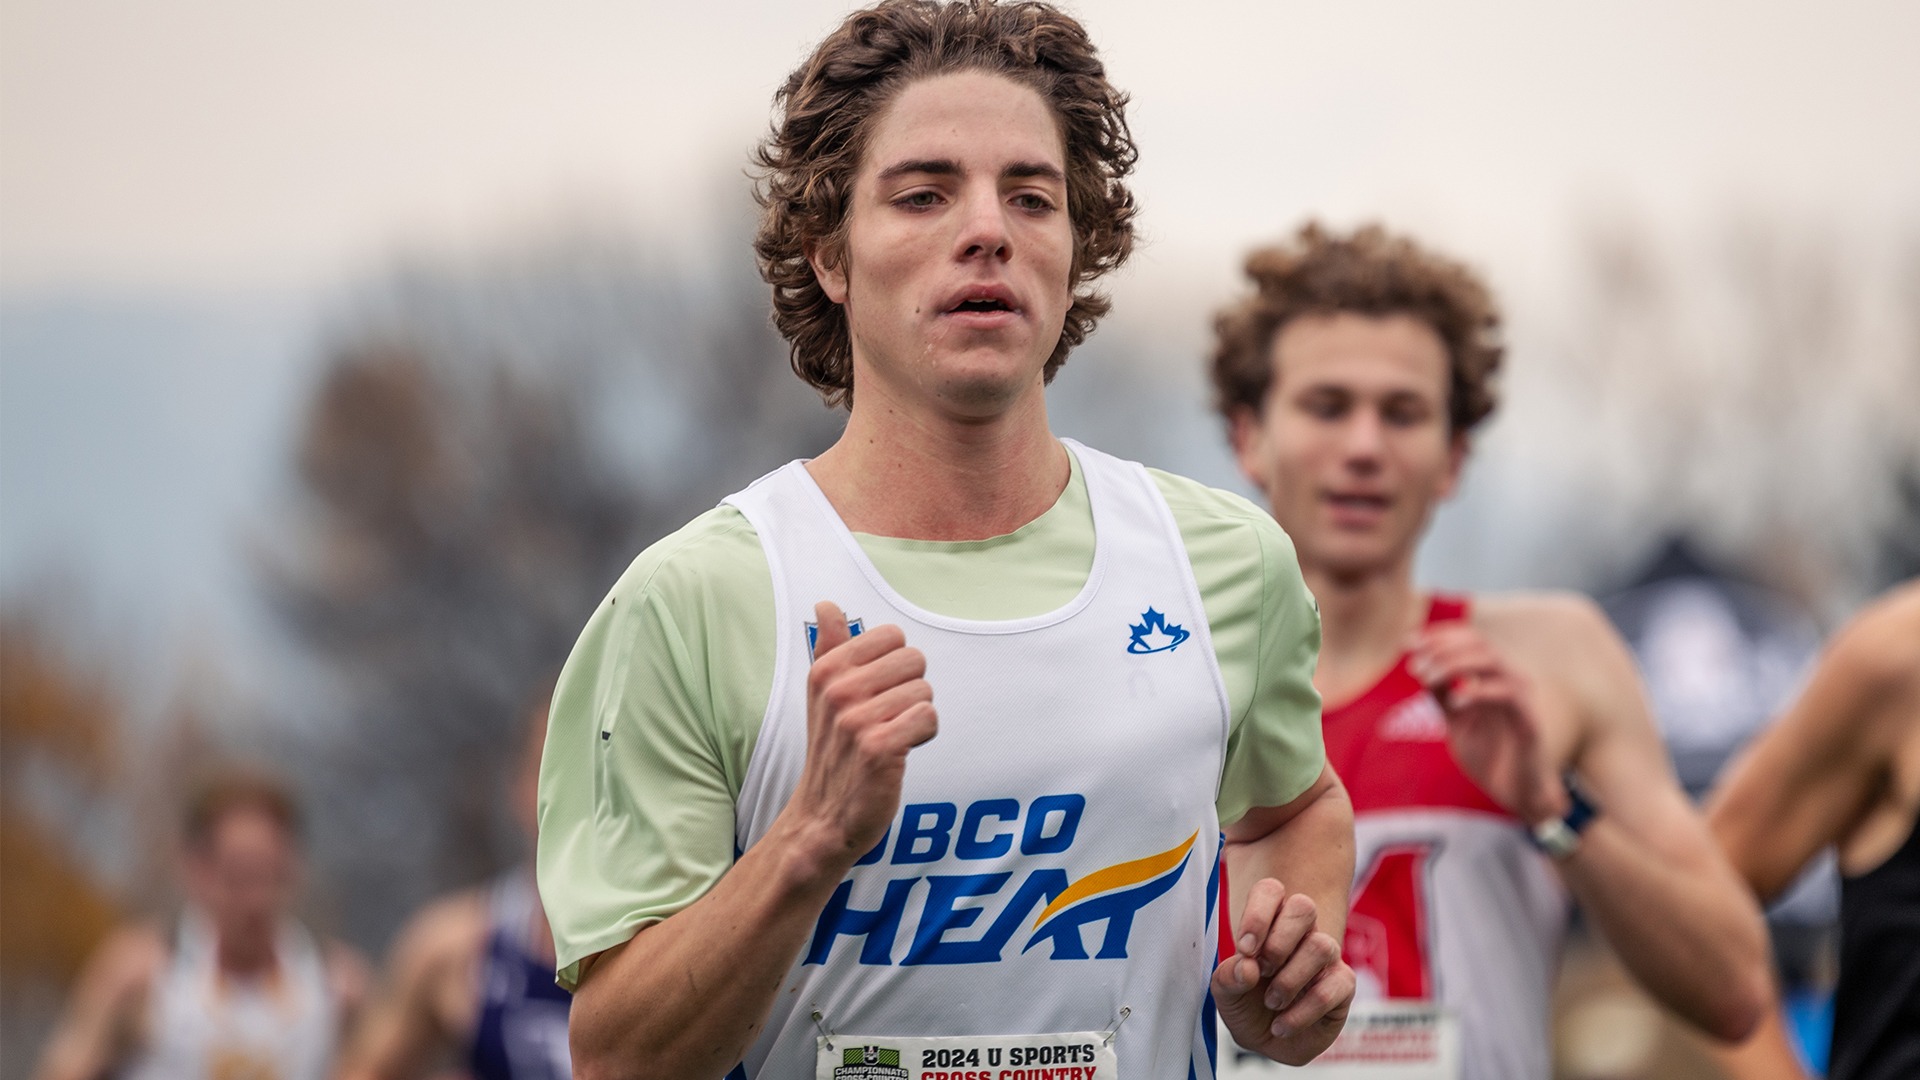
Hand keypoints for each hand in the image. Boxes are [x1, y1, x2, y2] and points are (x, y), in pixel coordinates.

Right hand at [784, 601, 937, 864]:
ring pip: (924, 691)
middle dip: (910, 690)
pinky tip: (901, 752)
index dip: (896, 666)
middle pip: (914, 660)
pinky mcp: (878, 748)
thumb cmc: (834, 749)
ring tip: (890, 738)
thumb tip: (826, 605)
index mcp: (825, 670)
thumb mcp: (823, 694)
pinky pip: (928, 718)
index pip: (892, 636)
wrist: (824, 817)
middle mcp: (837, 691)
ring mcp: (855, 720)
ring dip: (916, 717)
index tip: (877, 693)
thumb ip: (829, 646)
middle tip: (886, 719)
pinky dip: (922, 736)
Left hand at [1211, 878, 1354, 1064]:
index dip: (1257, 915)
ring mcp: (1326, 957)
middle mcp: (1302, 932)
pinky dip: (1300, 1012)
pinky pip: (1331, 989)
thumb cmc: (1247, 1004)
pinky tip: (1281, 1025)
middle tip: (1261, 971)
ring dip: (1289, 980)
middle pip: (1303, 907)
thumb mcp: (1226, 992)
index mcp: (1270, 921)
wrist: (1266, 1041)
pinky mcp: (1343, 985)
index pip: (1271, 891)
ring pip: (1320, 946)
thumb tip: (1247, 967)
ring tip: (1271, 1002)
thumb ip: (1229, 976)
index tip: (1244, 949)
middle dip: (1278, 942)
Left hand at [1409, 624, 1567, 823]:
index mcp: (1494, 678)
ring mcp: (1522, 698)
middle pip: (1479, 644)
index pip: (1470, 640)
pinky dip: (1477, 692)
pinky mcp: (1529, 720)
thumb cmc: (1490, 756)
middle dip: (1442, 649)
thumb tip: (1419, 666)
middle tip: (1414, 664)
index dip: (1440, 636)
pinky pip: (1506, 694)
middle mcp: (1511, 680)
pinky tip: (1454, 703)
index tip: (1408, 642)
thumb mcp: (1456, 722)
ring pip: (1491, 662)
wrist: (1517, 793)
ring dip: (1454, 664)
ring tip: (1427, 678)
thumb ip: (1441, 696)